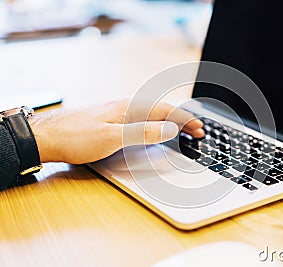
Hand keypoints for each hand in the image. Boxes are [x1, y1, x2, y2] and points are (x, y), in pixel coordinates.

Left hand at [29, 99, 203, 163]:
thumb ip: (142, 131)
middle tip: (196, 130)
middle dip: (181, 119)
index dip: (185, 120)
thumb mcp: (112, 137)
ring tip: (182, 128)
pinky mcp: (110, 119)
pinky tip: (153, 128)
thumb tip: (170, 127)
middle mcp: (124, 106)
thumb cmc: (75, 137)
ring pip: (151, 114)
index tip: (199, 129)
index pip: (165, 111)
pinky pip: (140, 118)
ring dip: (170, 121)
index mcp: (129, 107)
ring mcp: (117, 112)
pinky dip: (155, 123)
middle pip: (160, 110)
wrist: (45, 137)